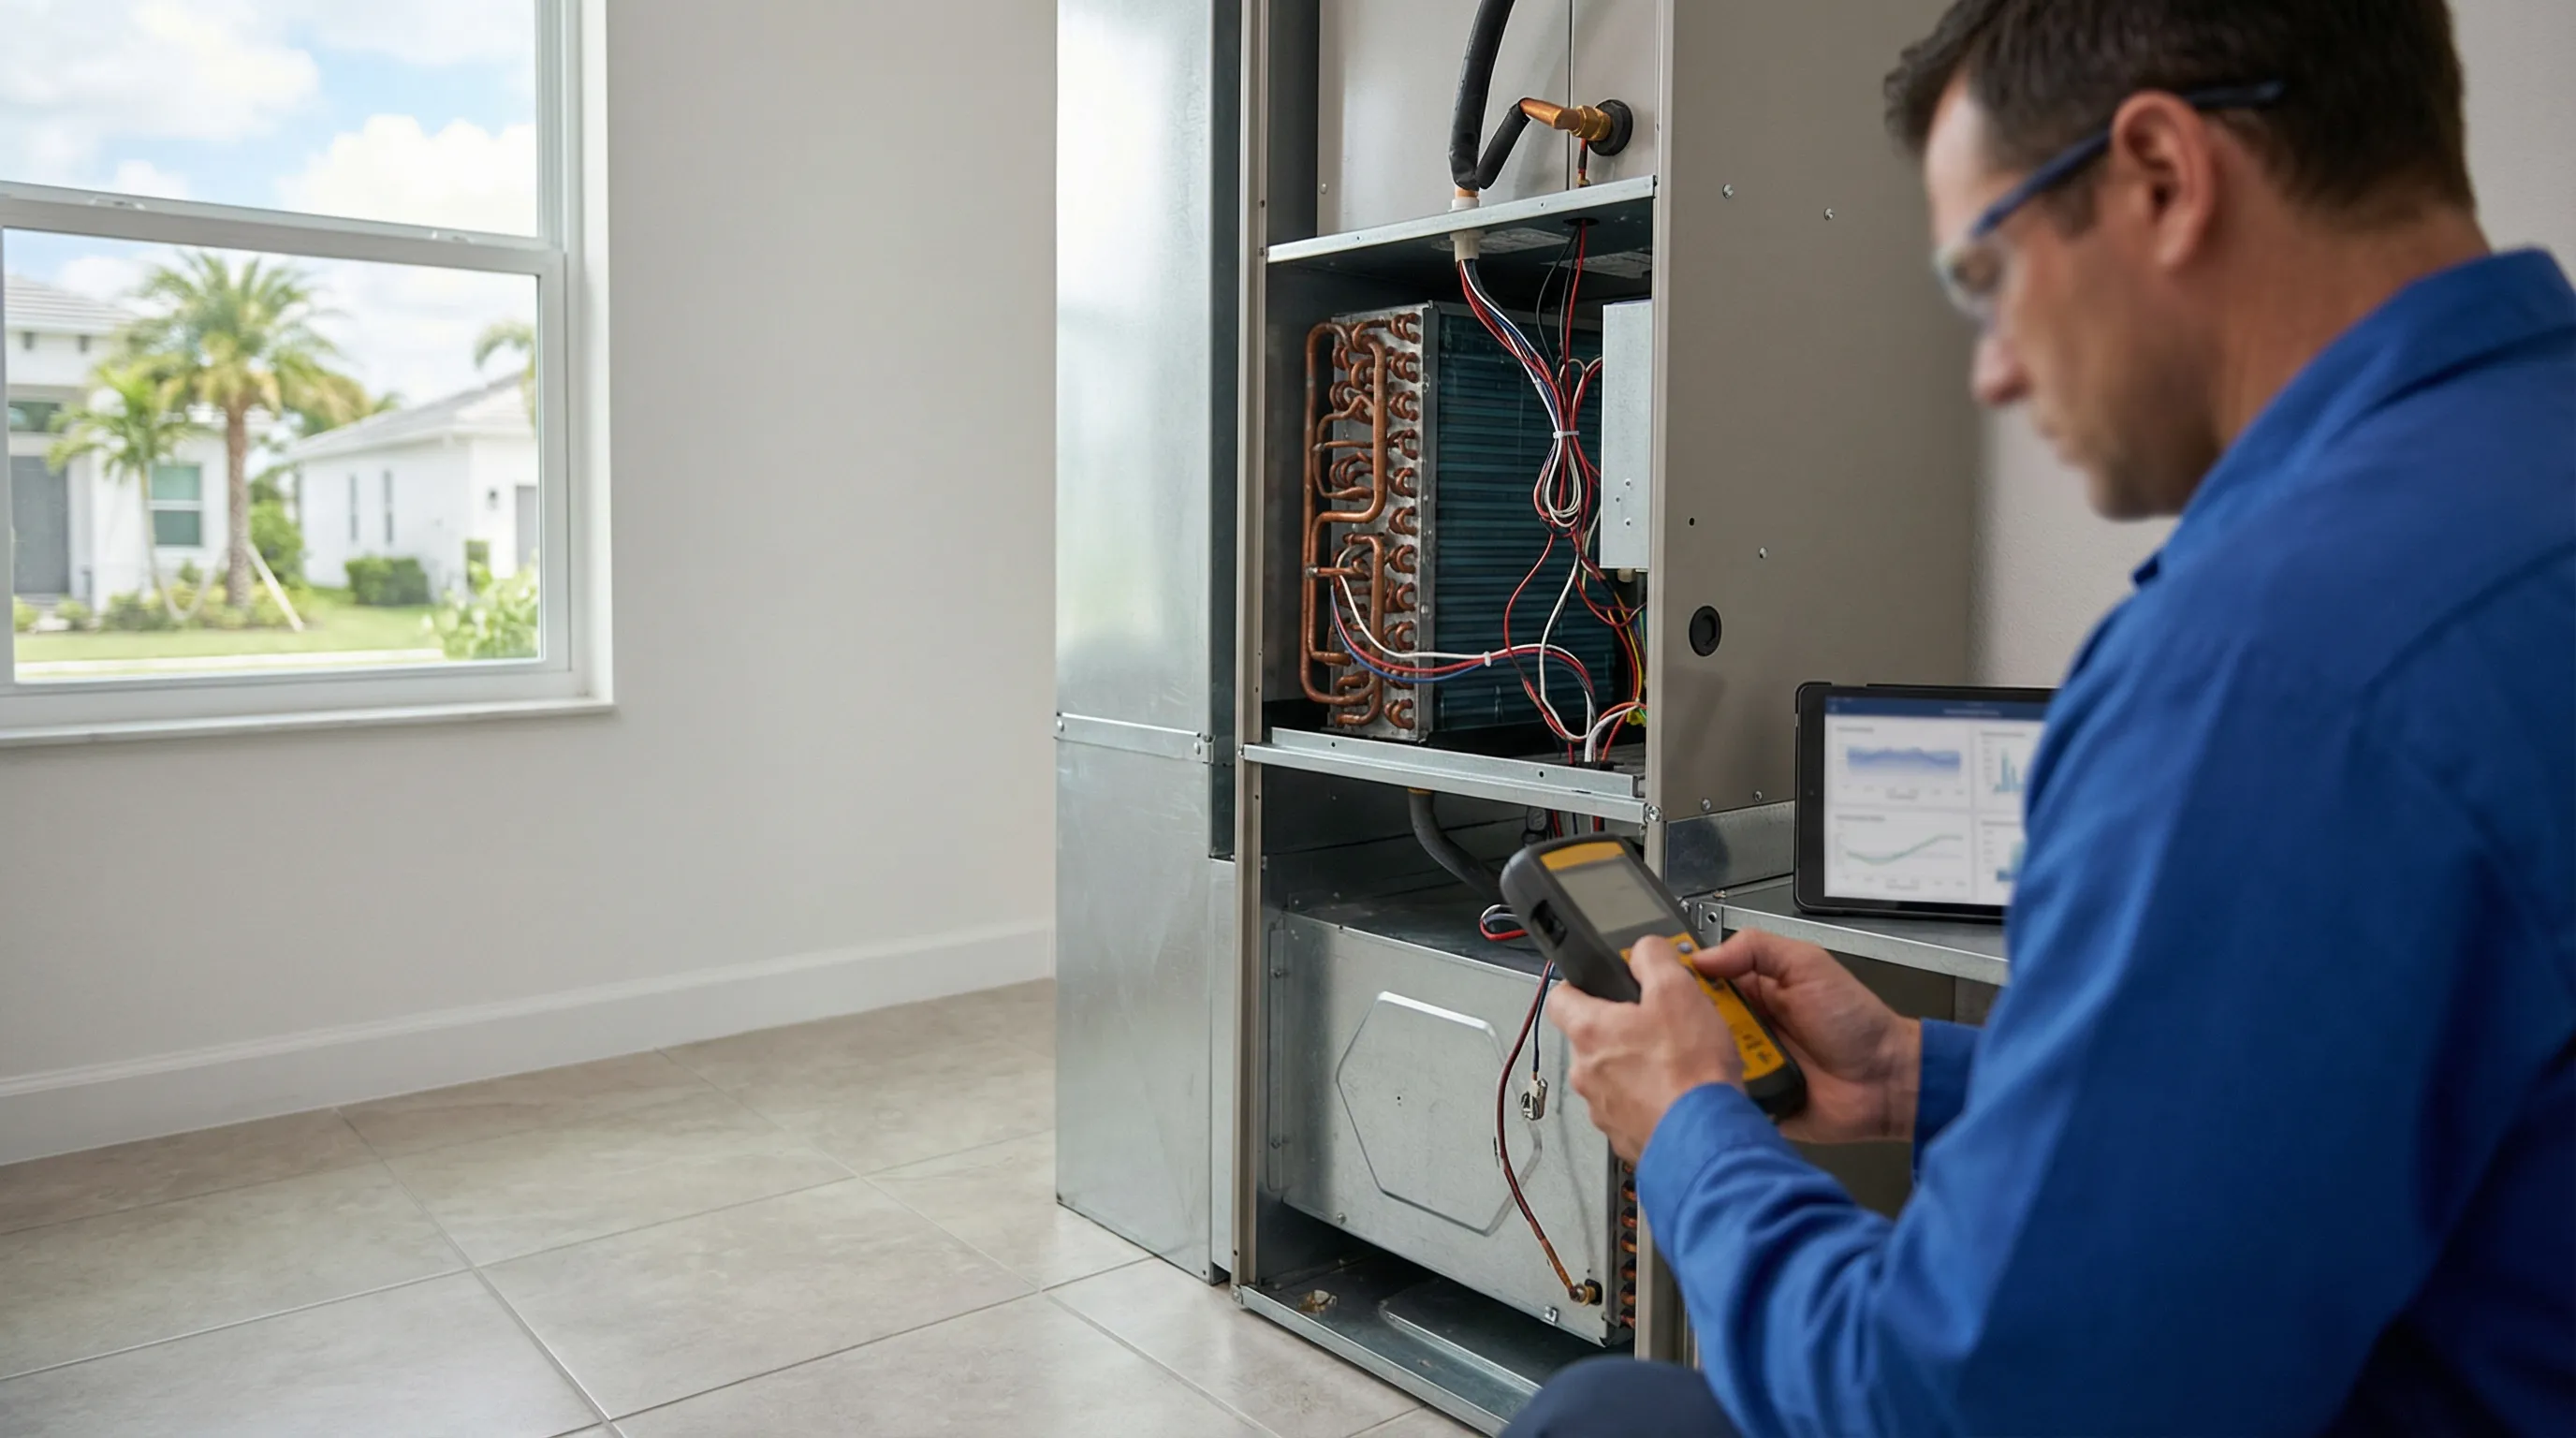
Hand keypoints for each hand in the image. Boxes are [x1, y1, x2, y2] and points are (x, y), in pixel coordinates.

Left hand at [1546, 935, 1741, 1162]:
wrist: (1707, 1140)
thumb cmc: (1689, 1074)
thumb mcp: (1678, 992)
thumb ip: (1654, 959)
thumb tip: (1645, 947)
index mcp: (1589, 1032)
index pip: (1560, 997)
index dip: (1578, 985)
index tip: (1596, 983)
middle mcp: (1586, 1072)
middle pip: (1592, 1038)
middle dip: (1622, 1028)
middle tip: (1659, 1022)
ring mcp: (1602, 1108)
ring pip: (1613, 1075)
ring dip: (1637, 1066)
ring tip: (1677, 1060)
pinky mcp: (1624, 1135)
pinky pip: (1631, 1108)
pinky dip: (1650, 1099)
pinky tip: (1680, 1093)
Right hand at [1691, 930, 1921, 1144]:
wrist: (1886, 1080)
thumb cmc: (1855, 1021)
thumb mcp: (1808, 965)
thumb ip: (1758, 948)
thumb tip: (1702, 955)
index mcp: (1750, 991)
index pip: (1698, 982)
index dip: (1677, 981)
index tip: (1656, 980)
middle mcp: (1742, 1029)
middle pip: (1691, 1025)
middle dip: (1682, 1026)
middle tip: (1682, 1026)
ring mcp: (1746, 1067)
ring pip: (1701, 1063)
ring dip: (1699, 1063)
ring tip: (1699, 1060)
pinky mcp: (1753, 1101)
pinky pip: (1723, 1098)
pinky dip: (1717, 1096)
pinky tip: (1711, 1091)